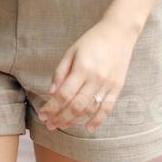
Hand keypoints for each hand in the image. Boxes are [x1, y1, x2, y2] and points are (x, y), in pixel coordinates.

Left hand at [36, 16, 138, 132]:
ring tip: (62, 126)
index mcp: (82, 68)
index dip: (52, 107)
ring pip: (90, 109)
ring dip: (75, 121)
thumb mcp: (71, 51)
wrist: (118, 33)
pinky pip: (108, 108)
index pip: (64, 94)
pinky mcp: (117, 88)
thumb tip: (50, 92)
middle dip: (60, 118)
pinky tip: (89, 128)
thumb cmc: (91, 40)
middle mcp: (96, 79)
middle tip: (49, 124)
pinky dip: (98, 120)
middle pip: (76, 106)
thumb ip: (60, 72)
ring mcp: (108, 85)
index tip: (42, 114)